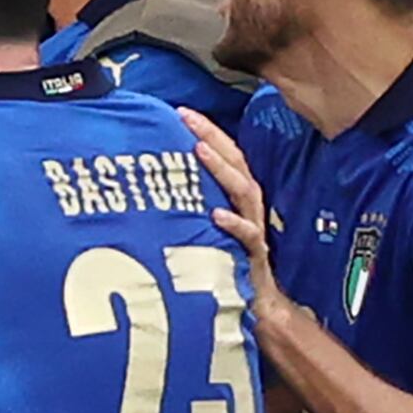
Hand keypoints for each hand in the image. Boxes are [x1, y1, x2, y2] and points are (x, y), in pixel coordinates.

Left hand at [178, 111, 285, 312]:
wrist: (256, 301)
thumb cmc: (224, 258)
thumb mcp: (206, 223)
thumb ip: (192, 200)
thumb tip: (156, 178)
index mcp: (236, 195)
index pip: (225, 153)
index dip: (206, 129)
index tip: (179, 111)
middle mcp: (247, 205)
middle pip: (235, 162)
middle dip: (211, 136)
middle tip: (186, 117)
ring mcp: (252, 226)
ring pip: (242, 190)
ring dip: (221, 169)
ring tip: (199, 150)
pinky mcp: (253, 253)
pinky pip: (247, 235)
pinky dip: (233, 223)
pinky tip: (215, 214)